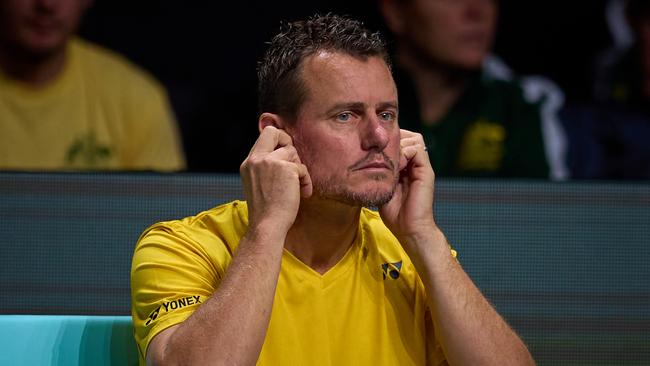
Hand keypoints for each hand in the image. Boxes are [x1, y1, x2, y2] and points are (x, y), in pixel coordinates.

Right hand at [240, 126, 312, 235]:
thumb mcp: (257, 183)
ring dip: (298, 169)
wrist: (267, 225)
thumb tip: (284, 154)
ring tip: (298, 187)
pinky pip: (302, 168)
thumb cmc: (266, 210)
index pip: (263, 136)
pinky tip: (302, 194)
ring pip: (292, 152)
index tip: (285, 154)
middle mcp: (256, 159)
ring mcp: (270, 162)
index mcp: (248, 163)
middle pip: (275, 132)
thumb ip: (265, 166)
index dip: (277, 140)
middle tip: (293, 164)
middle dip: (288, 144)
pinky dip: (306, 181)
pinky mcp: (286, 168)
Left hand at [379, 130, 436, 250]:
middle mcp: (416, 164)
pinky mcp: (427, 172)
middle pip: (409, 135)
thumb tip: (364, 159)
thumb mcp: (381, 187)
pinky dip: (404, 152)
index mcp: (406, 166)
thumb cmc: (394, 213)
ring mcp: (422, 167)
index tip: (373, 147)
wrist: (409, 229)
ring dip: (399, 145)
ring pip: (414, 139)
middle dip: (393, 138)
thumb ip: (378, 172)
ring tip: (387, 159)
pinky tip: (394, 166)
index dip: (388, 140)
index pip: (401, 141)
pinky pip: (417, 149)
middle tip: (379, 150)